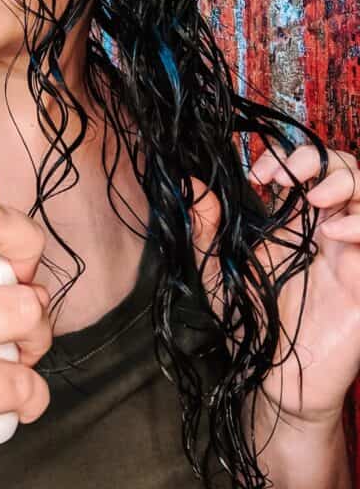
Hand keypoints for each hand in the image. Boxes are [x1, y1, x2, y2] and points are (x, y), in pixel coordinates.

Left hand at [188, 143, 359, 426]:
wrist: (274, 376)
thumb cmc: (249, 321)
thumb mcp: (216, 270)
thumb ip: (204, 228)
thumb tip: (190, 183)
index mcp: (292, 219)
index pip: (303, 166)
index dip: (287, 156)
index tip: (258, 174)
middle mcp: (325, 227)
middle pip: (342, 167)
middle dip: (319, 157)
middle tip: (289, 175)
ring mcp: (349, 249)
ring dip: (345, 180)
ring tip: (315, 197)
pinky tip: (333, 234)